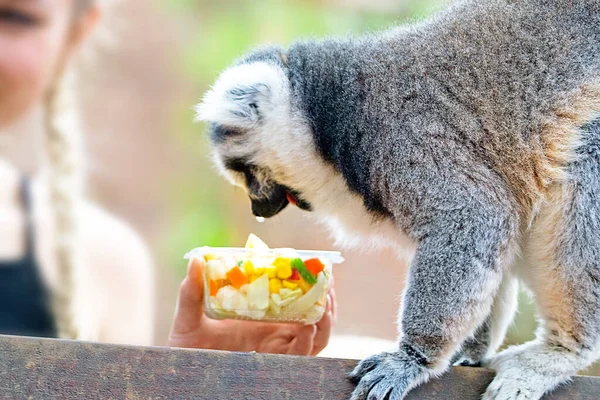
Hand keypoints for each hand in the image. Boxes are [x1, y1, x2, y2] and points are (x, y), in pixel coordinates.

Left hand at [167, 257, 335, 354]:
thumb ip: (192, 290)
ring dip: (324, 321)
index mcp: (262, 316)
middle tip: (329, 284)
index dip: (312, 286)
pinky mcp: (272, 365)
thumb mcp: (189, 314)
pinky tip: (306, 327)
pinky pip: (298, 356)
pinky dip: (307, 342)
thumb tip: (197, 259)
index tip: (320, 269)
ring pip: (314, 338)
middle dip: (327, 302)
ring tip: (324, 304)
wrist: (179, 370)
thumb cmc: (186, 345)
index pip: (295, 300)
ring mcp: (274, 350)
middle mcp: (274, 333)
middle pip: (313, 318)